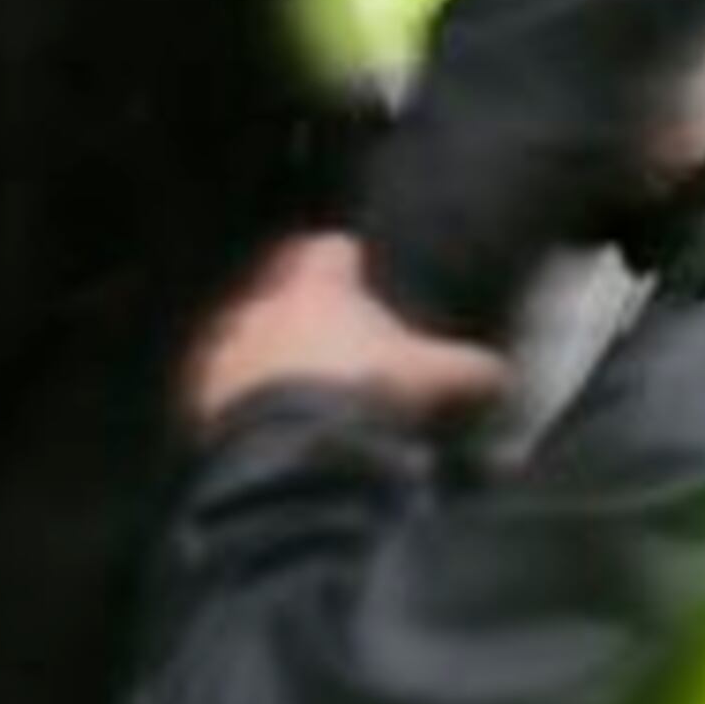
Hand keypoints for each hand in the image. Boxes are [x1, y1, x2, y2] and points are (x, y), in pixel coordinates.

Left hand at [186, 234, 510, 429]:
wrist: (298, 453)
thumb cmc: (368, 394)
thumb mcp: (436, 378)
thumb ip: (470, 368)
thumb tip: (503, 372)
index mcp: (318, 285)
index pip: (329, 250)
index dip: (344, 259)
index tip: (356, 268)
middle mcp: (263, 306)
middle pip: (276, 288)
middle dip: (297, 306)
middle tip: (323, 332)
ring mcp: (226, 350)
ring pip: (239, 336)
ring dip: (260, 351)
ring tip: (285, 379)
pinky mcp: (201, 396)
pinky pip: (215, 387)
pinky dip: (234, 396)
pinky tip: (256, 417)